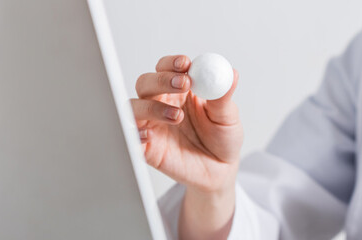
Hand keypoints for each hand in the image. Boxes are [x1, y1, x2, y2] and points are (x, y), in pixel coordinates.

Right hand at [131, 55, 242, 192]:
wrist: (220, 170)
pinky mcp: (146, 147)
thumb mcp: (228, 117)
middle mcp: (162, 103)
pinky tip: (149, 134)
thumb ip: (224, 95)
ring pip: (134, 106)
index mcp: (181, 90)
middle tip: (183, 84)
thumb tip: (231, 73)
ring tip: (177, 116)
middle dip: (162, 80)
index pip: (168, 68)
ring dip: (151, 106)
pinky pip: (130, 137)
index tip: (185, 64)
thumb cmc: (222, 139)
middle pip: (147, 82)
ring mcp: (151, 124)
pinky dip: (134, 133)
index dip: (173, 63)